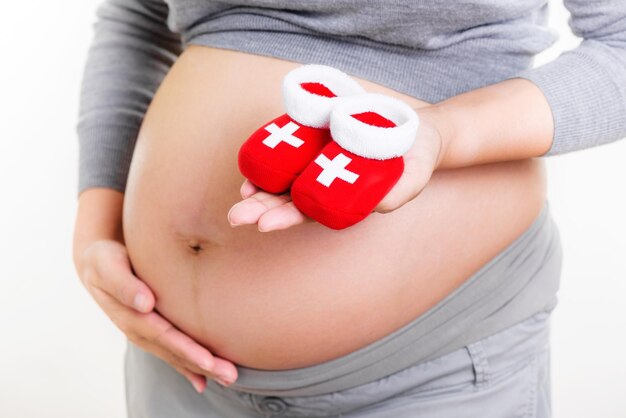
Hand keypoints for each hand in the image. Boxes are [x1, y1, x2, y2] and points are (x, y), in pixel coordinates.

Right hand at [75, 239, 237, 391]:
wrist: (97, 262)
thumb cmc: (105, 260)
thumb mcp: (107, 266)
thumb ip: (124, 284)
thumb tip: (145, 303)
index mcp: (130, 316)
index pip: (163, 336)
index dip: (186, 349)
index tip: (208, 361)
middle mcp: (139, 330)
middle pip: (174, 351)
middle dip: (201, 365)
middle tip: (229, 376)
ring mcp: (146, 333)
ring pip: (175, 354)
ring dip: (201, 368)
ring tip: (227, 377)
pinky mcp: (153, 329)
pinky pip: (172, 350)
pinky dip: (188, 366)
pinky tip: (203, 380)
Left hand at [227, 107, 447, 230]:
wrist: (416, 128)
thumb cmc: (415, 158)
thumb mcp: (414, 175)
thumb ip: (398, 192)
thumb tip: (377, 206)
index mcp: (341, 199)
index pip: (308, 213)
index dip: (286, 218)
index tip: (264, 224)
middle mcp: (323, 181)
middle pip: (286, 198)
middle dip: (260, 208)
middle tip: (236, 216)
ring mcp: (316, 158)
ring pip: (281, 175)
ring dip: (259, 185)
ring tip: (241, 192)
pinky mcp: (315, 133)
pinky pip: (288, 143)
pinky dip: (270, 151)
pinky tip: (255, 158)